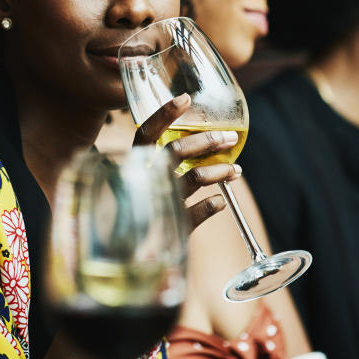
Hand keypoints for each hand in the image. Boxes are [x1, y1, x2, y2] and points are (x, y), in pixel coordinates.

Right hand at [133, 93, 241, 229]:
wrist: (122, 260)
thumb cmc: (135, 214)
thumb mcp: (141, 185)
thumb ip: (159, 166)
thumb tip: (197, 143)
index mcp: (132, 166)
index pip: (145, 133)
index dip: (164, 115)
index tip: (185, 98)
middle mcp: (142, 182)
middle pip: (175, 151)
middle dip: (207, 141)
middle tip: (230, 137)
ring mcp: (156, 205)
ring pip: (193, 178)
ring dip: (219, 170)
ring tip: (236, 170)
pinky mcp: (170, 230)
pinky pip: (196, 214)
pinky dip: (211, 206)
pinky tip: (220, 202)